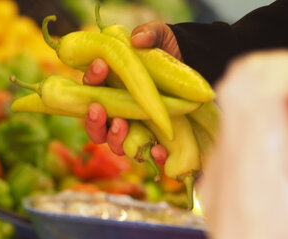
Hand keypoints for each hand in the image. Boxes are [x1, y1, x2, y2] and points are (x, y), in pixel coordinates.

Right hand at [83, 21, 180, 163]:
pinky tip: (160, 152)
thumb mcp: (161, 38)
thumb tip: (137, 39)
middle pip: (95, 125)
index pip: (91, 86)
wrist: (196, 73)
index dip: (92, 77)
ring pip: (113, 143)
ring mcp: (134, 129)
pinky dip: (152, 156)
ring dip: (113, 138)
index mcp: (109, 86)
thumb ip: (150, 34)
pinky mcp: (154, 141)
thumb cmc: (169, 53)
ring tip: (121, 126)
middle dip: (93, 120)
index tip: (101, 66)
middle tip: (98, 109)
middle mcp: (116, 111)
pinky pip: (148, 156)